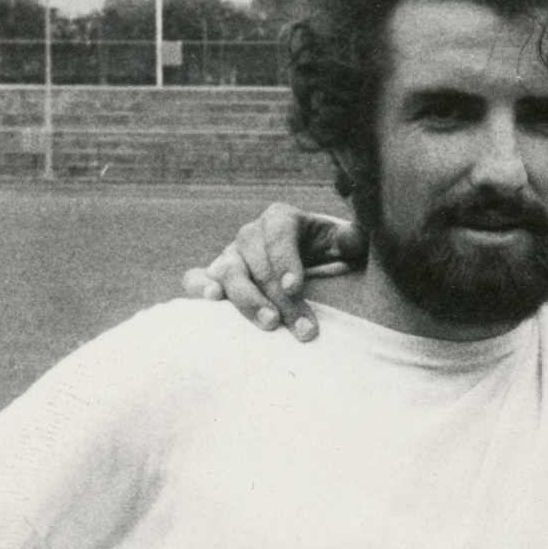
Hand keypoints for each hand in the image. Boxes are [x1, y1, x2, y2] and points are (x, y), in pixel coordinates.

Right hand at [182, 204, 366, 340]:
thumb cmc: (332, 258)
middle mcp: (251, 234)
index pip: (278, 233)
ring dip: (247, 300)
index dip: (286, 259)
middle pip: (258, 262)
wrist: (312, 272)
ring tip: (270, 324)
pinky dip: (199, 287)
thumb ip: (351, 239)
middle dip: (281, 298)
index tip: (296, 287)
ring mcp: (230, 255)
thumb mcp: (347, 245)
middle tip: (303, 330)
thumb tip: (347, 239)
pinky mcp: (215, 276)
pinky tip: (212, 300)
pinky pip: (196, 278)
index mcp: (281, 219)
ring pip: (229, 272)